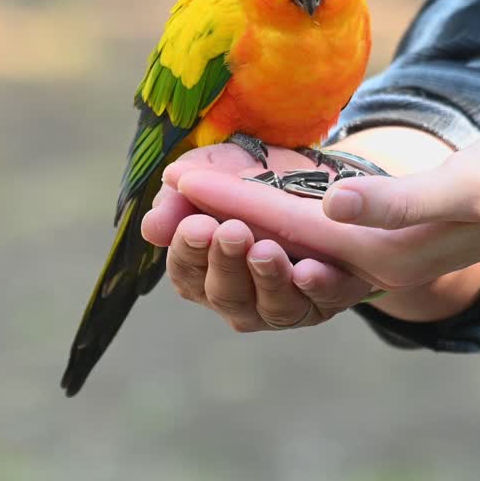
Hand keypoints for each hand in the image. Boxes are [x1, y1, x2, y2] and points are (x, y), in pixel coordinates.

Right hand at [143, 145, 372, 330]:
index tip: (196, 224)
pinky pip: (323, 300)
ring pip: (272, 306)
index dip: (189, 251)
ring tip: (266, 250)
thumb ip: (179, 200)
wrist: (319, 174)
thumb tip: (152, 229)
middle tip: (233, 231)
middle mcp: (240, 297)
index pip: (186, 271)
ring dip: (268, 278)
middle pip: (225, 294)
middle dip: (227, 263)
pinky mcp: (328, 298)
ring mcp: (283, 304)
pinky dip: (316, 287)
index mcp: (204, 270)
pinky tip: (309, 269)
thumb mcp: (213, 174)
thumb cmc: (254, 178)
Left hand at [168, 127, 479, 291]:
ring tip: (180, 205)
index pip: (285, 227)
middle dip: (211, 226)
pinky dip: (263, 220)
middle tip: (156, 203)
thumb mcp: (467, 184)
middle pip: (271, 250)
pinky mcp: (377, 240)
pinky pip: (303, 237)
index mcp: (384, 256)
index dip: (227, 202)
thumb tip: (331, 206)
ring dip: (230, 227)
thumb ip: (400, 201)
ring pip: (281, 249)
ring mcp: (373, 256)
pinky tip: (237, 205)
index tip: (175, 181)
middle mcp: (369, 265)